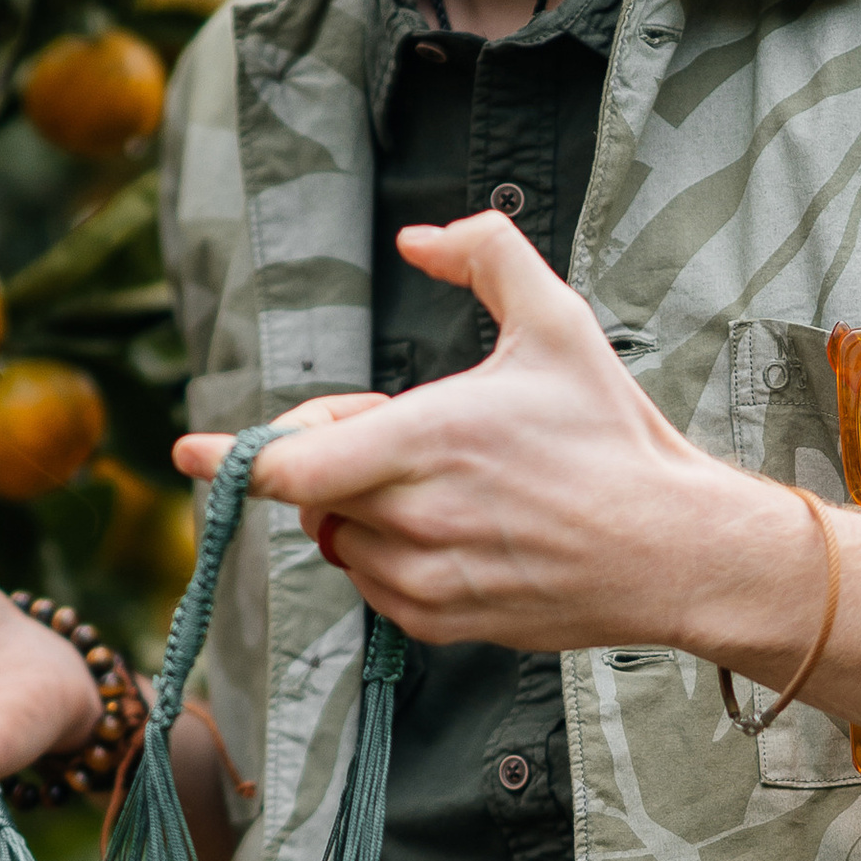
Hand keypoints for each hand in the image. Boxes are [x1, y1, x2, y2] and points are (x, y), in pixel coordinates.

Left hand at [172, 210, 801, 658]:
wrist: (672, 549)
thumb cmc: (614, 435)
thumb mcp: (558, 321)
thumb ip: (484, 254)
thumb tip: (417, 236)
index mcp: (425, 441)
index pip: (290, 464)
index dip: (232, 458)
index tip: (187, 449)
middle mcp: (413, 517)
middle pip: (312, 494)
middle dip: (331, 453)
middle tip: (395, 429)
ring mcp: (424, 579)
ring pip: (343, 539)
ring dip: (363, 508)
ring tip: (449, 483)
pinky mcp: (441, 623)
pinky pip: (377, 586)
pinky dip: (393, 555)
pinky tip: (461, 529)